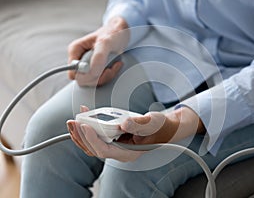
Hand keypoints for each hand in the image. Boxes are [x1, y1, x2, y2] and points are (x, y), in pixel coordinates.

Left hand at [67, 106, 204, 161]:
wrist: (164, 127)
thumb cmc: (159, 127)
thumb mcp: (151, 123)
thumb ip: (138, 124)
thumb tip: (124, 124)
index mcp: (128, 152)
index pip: (105, 150)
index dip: (93, 139)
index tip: (85, 126)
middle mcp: (119, 152)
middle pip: (94, 148)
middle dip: (81, 136)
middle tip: (73, 121)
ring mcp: (116, 146)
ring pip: (93, 144)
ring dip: (81, 133)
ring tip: (73, 120)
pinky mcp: (114, 139)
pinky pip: (97, 137)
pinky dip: (88, 128)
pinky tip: (85, 117)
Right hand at [68, 17, 128, 85]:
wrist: (122, 33)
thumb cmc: (113, 34)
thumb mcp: (106, 42)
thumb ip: (98, 57)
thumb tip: (91, 71)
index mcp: (75, 50)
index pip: (74, 74)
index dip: (89, 75)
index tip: (102, 67)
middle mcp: (79, 59)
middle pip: (83, 80)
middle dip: (99, 76)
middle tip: (111, 66)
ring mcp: (87, 66)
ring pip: (92, 82)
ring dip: (107, 76)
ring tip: (115, 64)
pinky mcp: (96, 70)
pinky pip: (100, 81)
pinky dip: (110, 75)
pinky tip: (115, 65)